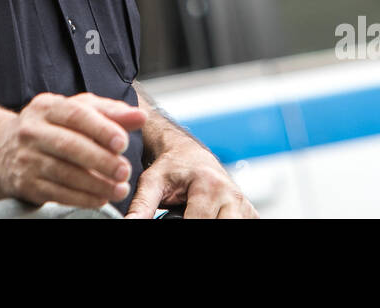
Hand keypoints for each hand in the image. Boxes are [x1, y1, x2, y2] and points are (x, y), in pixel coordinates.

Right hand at [0, 92, 144, 209]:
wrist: (0, 149)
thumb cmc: (48, 127)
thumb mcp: (75, 111)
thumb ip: (109, 113)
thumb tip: (139, 116)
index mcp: (47, 106)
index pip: (76, 114)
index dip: (101, 128)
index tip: (122, 142)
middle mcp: (32, 130)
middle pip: (69, 145)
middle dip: (100, 160)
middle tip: (124, 170)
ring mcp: (26, 157)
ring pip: (64, 173)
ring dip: (95, 184)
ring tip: (118, 188)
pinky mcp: (24, 182)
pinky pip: (56, 192)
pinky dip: (81, 198)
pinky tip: (99, 198)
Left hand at [124, 136, 257, 218]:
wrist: (188, 153)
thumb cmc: (171, 166)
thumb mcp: (152, 182)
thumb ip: (141, 206)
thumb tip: (129, 223)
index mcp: (209, 186)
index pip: (199, 223)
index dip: (180, 226)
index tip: (168, 222)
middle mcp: (232, 194)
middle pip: (221, 226)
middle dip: (201, 226)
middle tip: (179, 217)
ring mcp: (244, 204)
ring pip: (234, 226)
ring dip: (215, 225)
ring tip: (193, 214)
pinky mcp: (250, 212)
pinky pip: (244, 224)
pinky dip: (226, 223)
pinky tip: (210, 217)